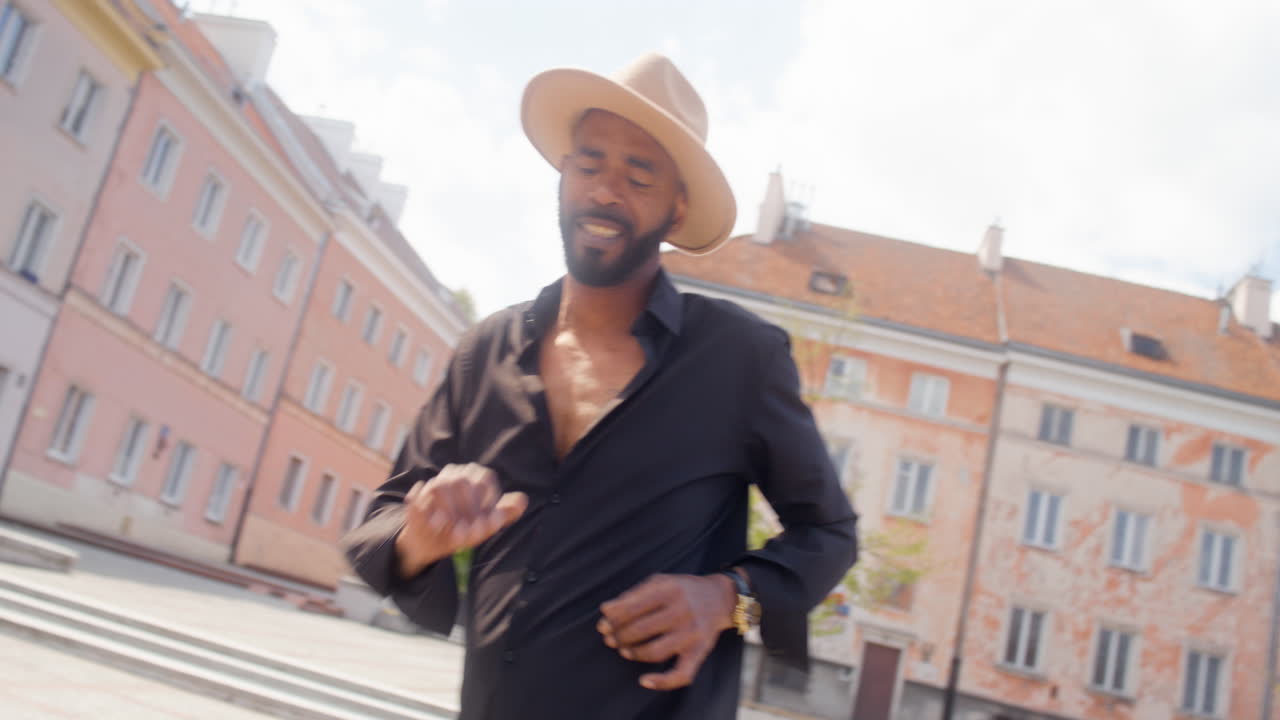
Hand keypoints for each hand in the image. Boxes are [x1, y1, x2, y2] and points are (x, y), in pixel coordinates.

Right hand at [394, 463, 527, 578]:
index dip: (487, 501)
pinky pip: (418, 499)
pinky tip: (437, 527)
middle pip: (462, 482)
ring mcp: (433, 484)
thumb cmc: (466, 528)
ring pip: (440, 485)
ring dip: (449, 511)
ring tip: (455, 534)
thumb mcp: (486, 525)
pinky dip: (428, 512)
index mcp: (475, 477)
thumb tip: (523, 500)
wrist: (435, 541)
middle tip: (470, 534)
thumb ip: (505, 513)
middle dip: (467, 509)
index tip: (489, 522)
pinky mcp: (415, 498)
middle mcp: (454, 475)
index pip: (483, 480)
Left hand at [597, 573, 735, 690]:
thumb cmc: (683, 590)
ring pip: (655, 651)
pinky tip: (644, 680)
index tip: (602, 625)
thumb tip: (605, 610)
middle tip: (610, 639)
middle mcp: (682, 610)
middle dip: (619, 636)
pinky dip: (662, 682)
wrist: (721, 598)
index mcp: (670, 589)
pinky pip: (681, 673)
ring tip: (623, 650)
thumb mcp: (660, 582)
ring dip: (633, 653)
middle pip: (641, 629)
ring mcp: (692, 633)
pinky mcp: (700, 651)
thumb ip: (633, 594)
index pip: (633, 607)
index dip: (613, 619)